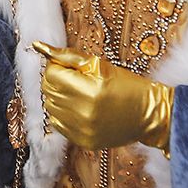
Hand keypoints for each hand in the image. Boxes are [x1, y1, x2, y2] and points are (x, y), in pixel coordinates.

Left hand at [33, 41, 171, 152]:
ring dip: (58, 97)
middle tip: (74, 78)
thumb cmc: (127, 85)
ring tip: (77, 93)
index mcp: (89, 90)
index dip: (56, 66)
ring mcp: (83, 130)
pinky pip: (58, 124)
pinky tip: (79, 108)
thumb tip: (39, 46)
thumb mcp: (100, 64)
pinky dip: (63, 114)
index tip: (68, 67)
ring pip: (50, 107)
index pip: (51, 74)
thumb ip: (68, 56)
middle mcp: (84, 112)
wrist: (149, 113)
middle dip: (56, 80)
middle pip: (48, 91)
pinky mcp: (83, 142)